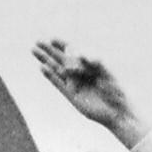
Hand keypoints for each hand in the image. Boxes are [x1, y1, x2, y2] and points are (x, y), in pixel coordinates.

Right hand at [33, 39, 150, 145]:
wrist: (118, 112)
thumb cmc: (117, 92)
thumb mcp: (109, 75)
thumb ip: (97, 63)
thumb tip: (83, 54)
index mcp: (90, 66)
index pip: (74, 53)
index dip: (63, 45)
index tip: (53, 39)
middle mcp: (80, 74)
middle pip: (62, 59)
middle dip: (50, 50)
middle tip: (38, 42)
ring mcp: (75, 84)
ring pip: (57, 69)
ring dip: (46, 60)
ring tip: (34, 50)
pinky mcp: (71, 95)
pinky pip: (58, 83)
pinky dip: (50, 76)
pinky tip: (42, 68)